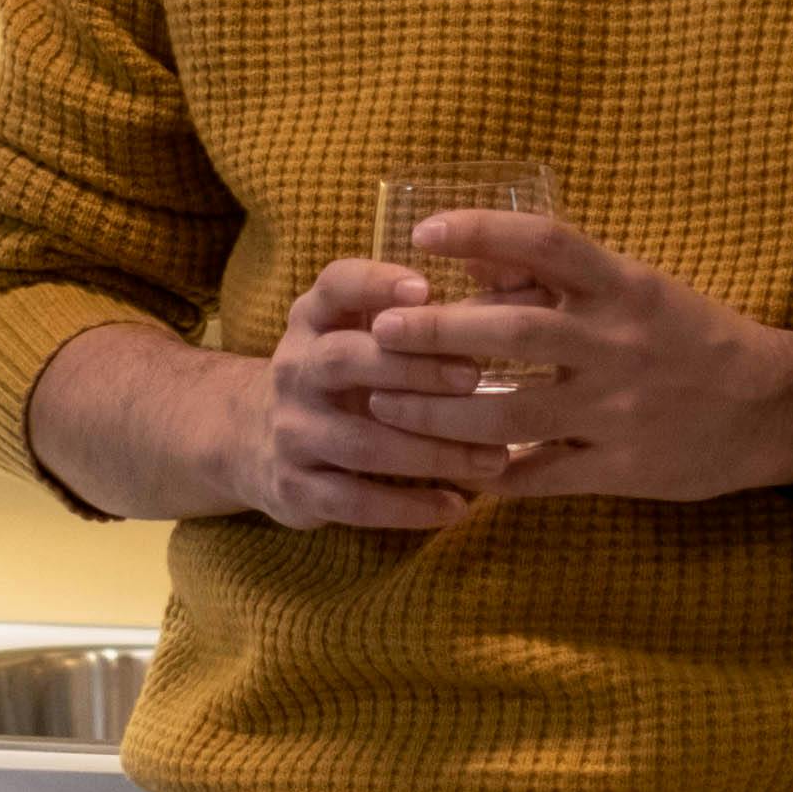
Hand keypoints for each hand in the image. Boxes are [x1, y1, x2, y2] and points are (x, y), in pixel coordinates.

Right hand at [255, 254, 538, 531]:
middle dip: (412, 369)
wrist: (257, 440)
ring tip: (493, 458)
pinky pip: (354, 501)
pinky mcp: (295, 488)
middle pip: (343, 360)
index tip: (426, 288)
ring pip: (359, 441)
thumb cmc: (347, 376)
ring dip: (430, 451)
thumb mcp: (367, 335)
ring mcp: (291, 431)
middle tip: (475, 377)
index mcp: (313, 320)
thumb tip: (535, 287)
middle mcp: (294, 369)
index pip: (334, 286)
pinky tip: (458, 506)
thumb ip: (433, 314)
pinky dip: (408, 507)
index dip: (375, 284)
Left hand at [361, 210, 792, 502]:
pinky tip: (445, 471)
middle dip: (436, 333)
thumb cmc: (695, 337)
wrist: (772, 409)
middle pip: (510, 334)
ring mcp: (615, 411)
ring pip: (507, 415)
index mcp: (624, 288)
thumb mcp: (638, 289)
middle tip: (380, 333)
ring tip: (385, 402)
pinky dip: (488, 476)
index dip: (481, 231)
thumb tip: (479, 256)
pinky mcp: (618, 468)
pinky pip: (538, 476)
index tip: (423, 232)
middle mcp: (616, 345)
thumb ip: (562, 279)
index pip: (546, 243)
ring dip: (437, 412)